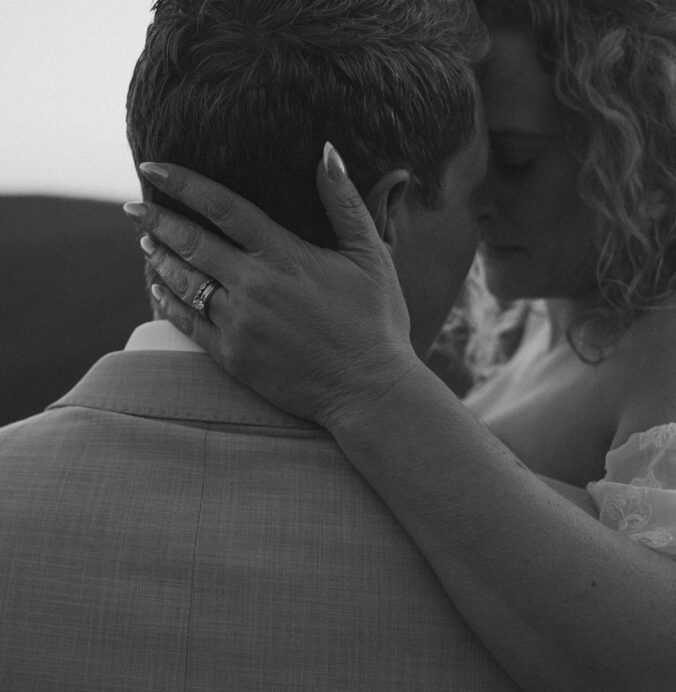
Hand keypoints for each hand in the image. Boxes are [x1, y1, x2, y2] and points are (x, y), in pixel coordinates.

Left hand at [123, 147, 415, 427]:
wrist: (368, 391)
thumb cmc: (376, 322)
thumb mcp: (371, 255)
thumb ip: (344, 202)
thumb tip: (326, 151)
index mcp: (285, 255)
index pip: (222, 206)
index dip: (183, 183)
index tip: (152, 168)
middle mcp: (255, 287)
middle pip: (192, 242)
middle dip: (157, 221)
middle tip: (133, 209)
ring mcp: (240, 324)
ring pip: (184, 283)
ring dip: (160, 259)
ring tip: (145, 243)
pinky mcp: (233, 358)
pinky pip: (188, 324)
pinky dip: (168, 303)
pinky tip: (158, 289)